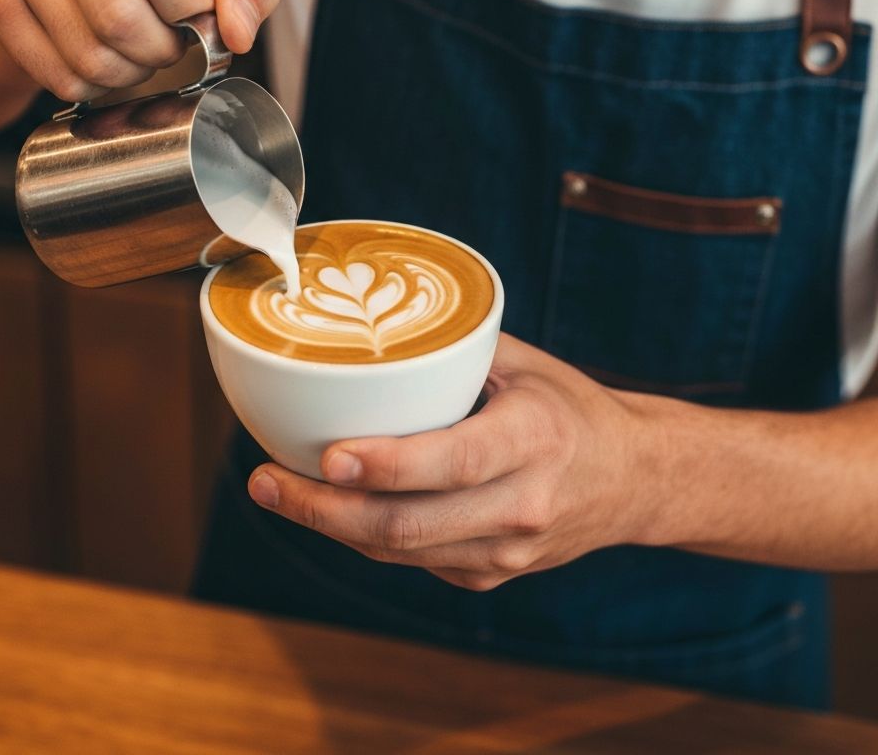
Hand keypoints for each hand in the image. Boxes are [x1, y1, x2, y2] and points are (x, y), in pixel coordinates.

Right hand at [0, 0, 280, 101]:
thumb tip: (237, 33)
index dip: (187, 8)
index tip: (194, 14)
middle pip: (120, 18)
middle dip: (161, 50)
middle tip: (169, 43)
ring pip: (92, 55)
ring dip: (130, 73)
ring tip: (138, 50)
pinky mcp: (0, 3)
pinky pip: (62, 77)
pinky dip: (95, 86)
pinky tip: (105, 60)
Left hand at [248, 333, 657, 590]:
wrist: (633, 480)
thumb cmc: (569, 408)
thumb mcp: (524, 364)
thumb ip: (455, 350)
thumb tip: (371, 324)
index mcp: (534, 440)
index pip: (456, 461)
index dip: (389, 465)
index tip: (329, 454)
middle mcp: (521, 506)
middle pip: (410, 524)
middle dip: (326, 509)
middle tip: (266, 481)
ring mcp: (506, 551)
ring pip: (401, 551)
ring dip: (331, 526)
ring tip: (275, 492)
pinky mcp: (490, 575)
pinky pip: (413, 559)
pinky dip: (364, 533)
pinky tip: (329, 505)